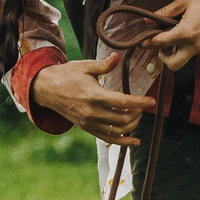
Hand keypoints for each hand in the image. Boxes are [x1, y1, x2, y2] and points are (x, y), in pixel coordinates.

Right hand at [32, 57, 154, 146]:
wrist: (47, 90)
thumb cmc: (67, 75)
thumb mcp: (85, 67)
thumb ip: (103, 65)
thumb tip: (117, 57)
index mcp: (94, 95)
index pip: (123, 102)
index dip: (140, 102)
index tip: (151, 101)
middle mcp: (92, 112)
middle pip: (123, 118)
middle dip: (137, 113)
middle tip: (143, 105)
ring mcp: (89, 122)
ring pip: (118, 130)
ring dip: (132, 125)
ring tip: (138, 116)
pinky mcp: (87, 128)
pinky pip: (107, 138)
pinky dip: (122, 141)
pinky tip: (134, 141)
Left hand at [144, 0, 199, 72]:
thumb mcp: (184, 0)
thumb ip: (165, 12)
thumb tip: (148, 20)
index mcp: (185, 32)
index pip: (160, 43)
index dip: (148, 43)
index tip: (143, 42)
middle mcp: (196, 45)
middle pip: (173, 64)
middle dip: (164, 58)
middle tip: (163, 46)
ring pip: (187, 57)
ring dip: (180, 49)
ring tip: (183, 32)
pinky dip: (194, 45)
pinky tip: (198, 31)